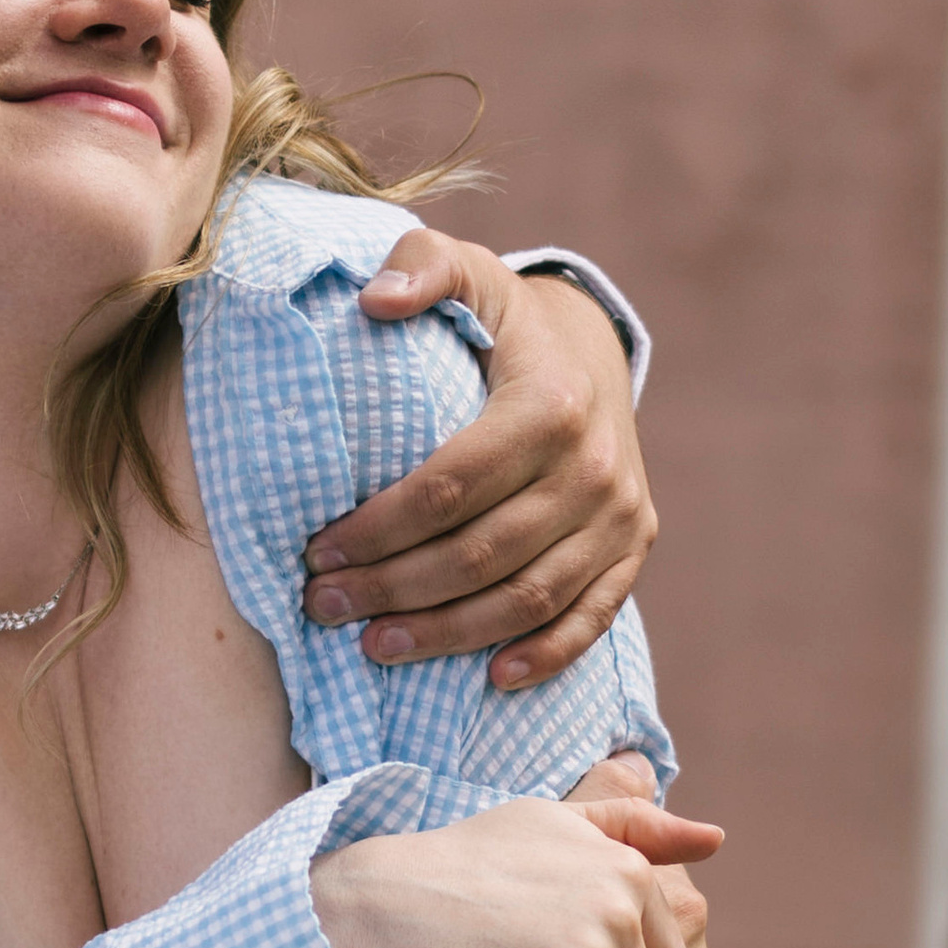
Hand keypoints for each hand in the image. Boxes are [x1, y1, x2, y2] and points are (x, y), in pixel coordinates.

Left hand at [302, 238, 656, 692]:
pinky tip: (491, 679)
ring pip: (528, 598)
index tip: (314, 550)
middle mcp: (595, 467)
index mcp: (550, 405)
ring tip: (374, 647)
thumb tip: (373, 301)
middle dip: (392, 589)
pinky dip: (545, 654)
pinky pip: (592, 616)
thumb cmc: (504, 321)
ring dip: (448, 634)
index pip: (450, 486)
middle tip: (323, 607)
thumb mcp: (466, 272)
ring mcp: (620, 514)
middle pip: (481, 554)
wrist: (593, 346)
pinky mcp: (633, 546)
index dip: (378, 528)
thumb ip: (419, 268)